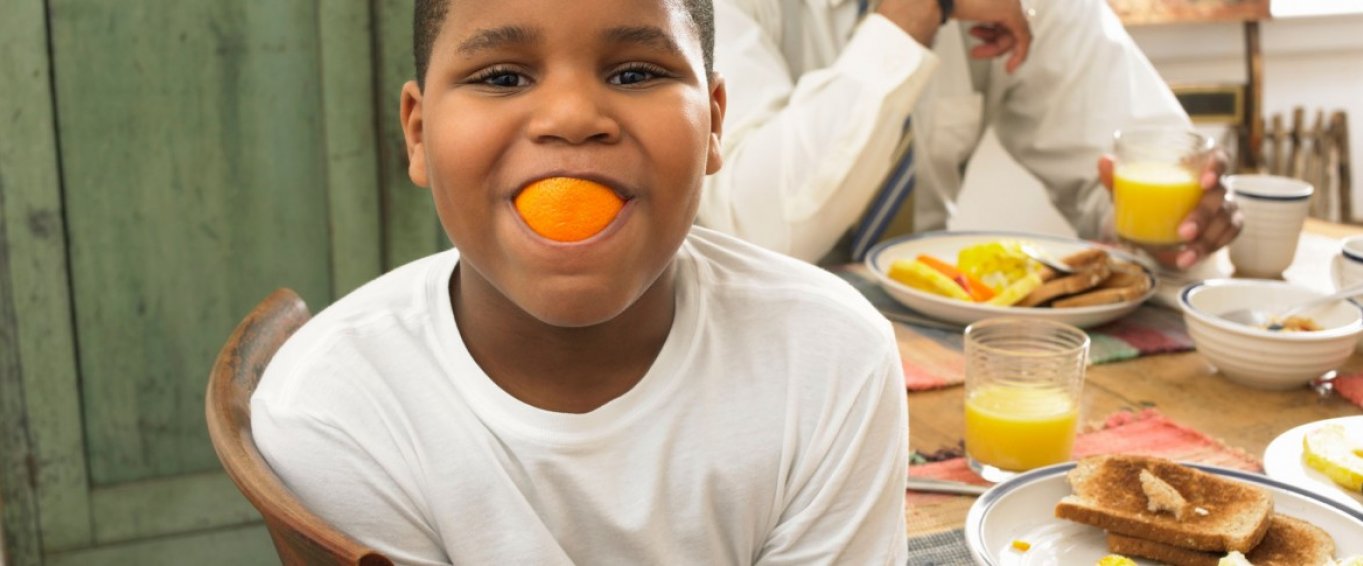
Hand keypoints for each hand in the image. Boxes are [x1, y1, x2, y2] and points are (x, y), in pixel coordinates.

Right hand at [877, 0, 1031, 72]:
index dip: (993, 36)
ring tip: (976, 52)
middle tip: (975, 52)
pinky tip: (1011, 66)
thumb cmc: (943, 1)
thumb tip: (954, 27)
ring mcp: (1009, 3)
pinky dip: (1019, 54)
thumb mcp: (958, 12)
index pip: (1001, 20)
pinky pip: (1023, 38)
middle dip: (991, 44)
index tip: (981, 44)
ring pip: (1012, 35)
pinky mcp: (1011, 12)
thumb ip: (967, 19)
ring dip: (994, 49)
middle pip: (1007, 28)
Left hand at [1099, 151, 1243, 269]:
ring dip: (1207, 239)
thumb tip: (1104, 160)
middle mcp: (1215, 186)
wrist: (1156, 228)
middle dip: (1204, 214)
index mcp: (1197, 167)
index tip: (1205, 182)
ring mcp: (1224, 207)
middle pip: (1220, 194)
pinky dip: (1211, 249)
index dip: (1217, 166)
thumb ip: (1118, 177)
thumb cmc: (1149, 200)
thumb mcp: (1131, 191)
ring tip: (1185, 257)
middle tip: (1184, 232)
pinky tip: (1189, 259)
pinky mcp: (1225, 228)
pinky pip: (1228, 236)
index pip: (1218, 157)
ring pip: (1227, 219)